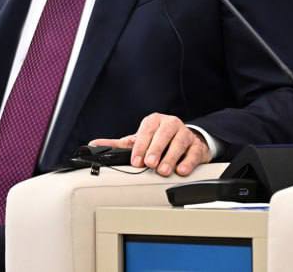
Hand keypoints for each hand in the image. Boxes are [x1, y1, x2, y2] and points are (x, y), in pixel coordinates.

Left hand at [90, 113, 211, 176]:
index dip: (141, 145)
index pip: (147, 130)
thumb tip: (95, 144)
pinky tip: (181, 170)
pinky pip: (194, 152)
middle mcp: (170, 124)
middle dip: (156, 149)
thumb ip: (118, 144)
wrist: (185, 141)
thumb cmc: (159, 141)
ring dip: (171, 157)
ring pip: (179, 143)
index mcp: (154, 121)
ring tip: (164, 170)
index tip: (136, 160)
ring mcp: (185, 134)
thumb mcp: (139, 140)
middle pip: (164, 134)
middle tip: (150, 164)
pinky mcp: (198, 146)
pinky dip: (188, 162)